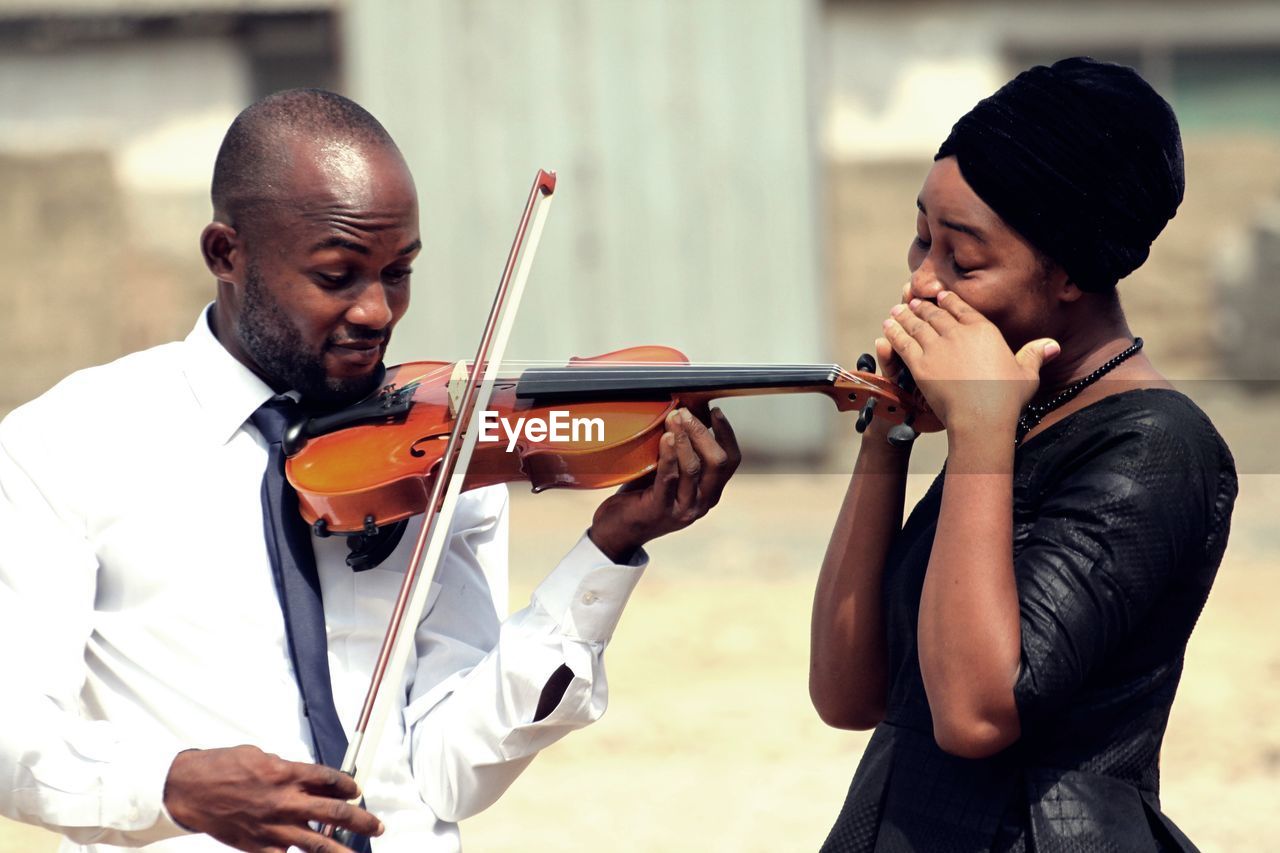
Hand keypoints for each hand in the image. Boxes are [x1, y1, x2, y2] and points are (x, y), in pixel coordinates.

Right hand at [163, 745, 383, 852]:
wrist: (189, 790)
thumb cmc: (222, 768)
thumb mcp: (260, 756)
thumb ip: (287, 769)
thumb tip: (307, 779)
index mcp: (287, 774)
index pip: (330, 780)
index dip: (348, 786)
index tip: (356, 791)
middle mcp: (286, 802)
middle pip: (335, 813)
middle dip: (360, 821)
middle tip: (376, 826)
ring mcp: (274, 828)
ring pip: (318, 845)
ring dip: (342, 851)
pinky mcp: (259, 847)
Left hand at [587, 406, 740, 561]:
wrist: (619, 531)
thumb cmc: (643, 495)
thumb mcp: (671, 474)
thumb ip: (682, 453)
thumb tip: (685, 416)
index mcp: (710, 492)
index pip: (731, 460)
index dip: (726, 434)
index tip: (715, 411)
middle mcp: (702, 502)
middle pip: (717, 462)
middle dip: (702, 432)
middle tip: (685, 413)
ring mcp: (683, 509)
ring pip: (693, 469)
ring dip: (684, 439)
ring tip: (674, 419)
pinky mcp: (661, 510)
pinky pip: (669, 478)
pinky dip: (669, 456)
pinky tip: (666, 438)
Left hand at [881, 291, 1059, 431]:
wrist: (982, 417)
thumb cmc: (1007, 399)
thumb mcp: (1026, 374)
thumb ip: (1035, 355)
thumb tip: (1054, 345)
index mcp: (984, 331)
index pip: (962, 310)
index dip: (949, 302)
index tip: (940, 297)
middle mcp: (958, 334)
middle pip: (936, 315)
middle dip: (922, 307)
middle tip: (912, 301)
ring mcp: (937, 347)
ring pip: (917, 325)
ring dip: (905, 316)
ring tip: (896, 310)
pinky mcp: (920, 364)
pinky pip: (903, 343)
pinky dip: (894, 333)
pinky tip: (887, 326)